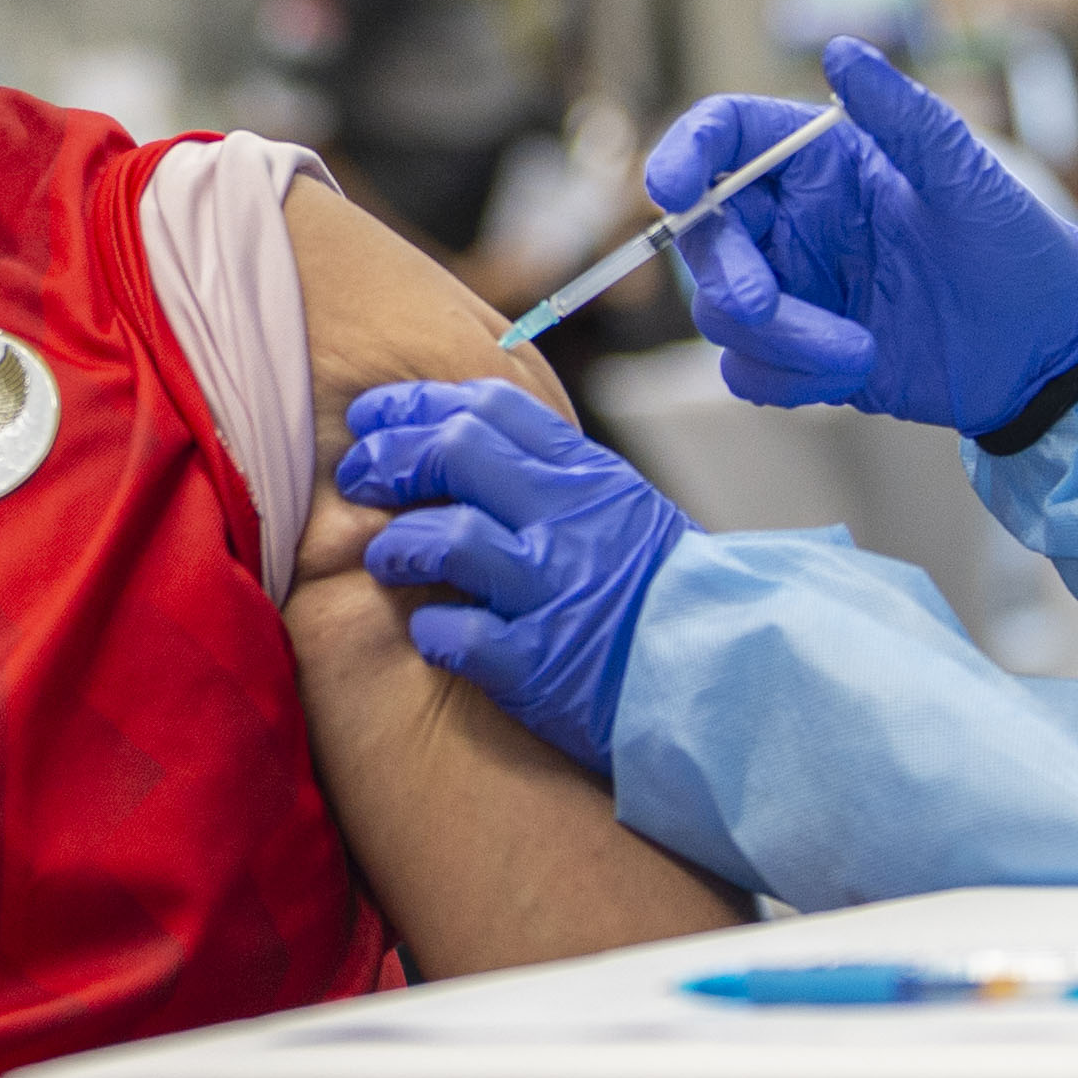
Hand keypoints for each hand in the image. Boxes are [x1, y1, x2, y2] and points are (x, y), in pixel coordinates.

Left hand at [331, 379, 689, 773]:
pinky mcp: (539, 665)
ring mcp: (553, 592)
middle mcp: (568, 523)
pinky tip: (431, 633)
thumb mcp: (616, 505)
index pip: (488, 408)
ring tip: (387, 557)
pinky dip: (432, 631)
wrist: (718, 674)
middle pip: (455, 454)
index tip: (374, 417)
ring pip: (447, 539)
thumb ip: (545, 470)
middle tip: (359, 477)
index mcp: (586, 477)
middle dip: (391, 459)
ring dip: (399, 545)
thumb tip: (456, 429)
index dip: (415, 404)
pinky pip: (456, 635)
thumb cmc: (656, 590)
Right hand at [653, 41, 1077, 435]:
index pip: (726, 135)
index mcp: (824, 161)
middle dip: (725, 273)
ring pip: (721, 311)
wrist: (1046, 353)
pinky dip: (786, 379)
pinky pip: (747, 369)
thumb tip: (841, 49)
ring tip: (859, 353)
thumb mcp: (969, 179)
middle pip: (705, 234)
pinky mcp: (800, 353)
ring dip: (777, 340)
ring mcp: (794, 287)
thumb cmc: (1018, 250)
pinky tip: (853, 375)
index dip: (685, 153)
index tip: (670, 188)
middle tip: (765, 305)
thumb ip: (905, 117)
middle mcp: (795, 219)